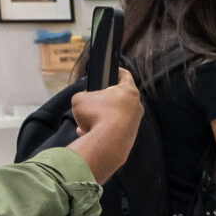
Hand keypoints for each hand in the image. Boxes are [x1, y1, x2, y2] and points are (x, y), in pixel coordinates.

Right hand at [67, 66, 142, 184]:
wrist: (106, 144)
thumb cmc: (95, 115)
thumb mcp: (80, 98)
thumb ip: (83, 96)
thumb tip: (85, 102)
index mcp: (129, 91)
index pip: (124, 75)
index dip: (115, 71)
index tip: (110, 71)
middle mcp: (136, 107)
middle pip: (120, 98)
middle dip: (104, 99)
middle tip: (92, 99)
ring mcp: (134, 123)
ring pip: (115, 116)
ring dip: (100, 117)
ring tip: (84, 121)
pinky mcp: (129, 138)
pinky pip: (112, 131)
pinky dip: (100, 131)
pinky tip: (85, 133)